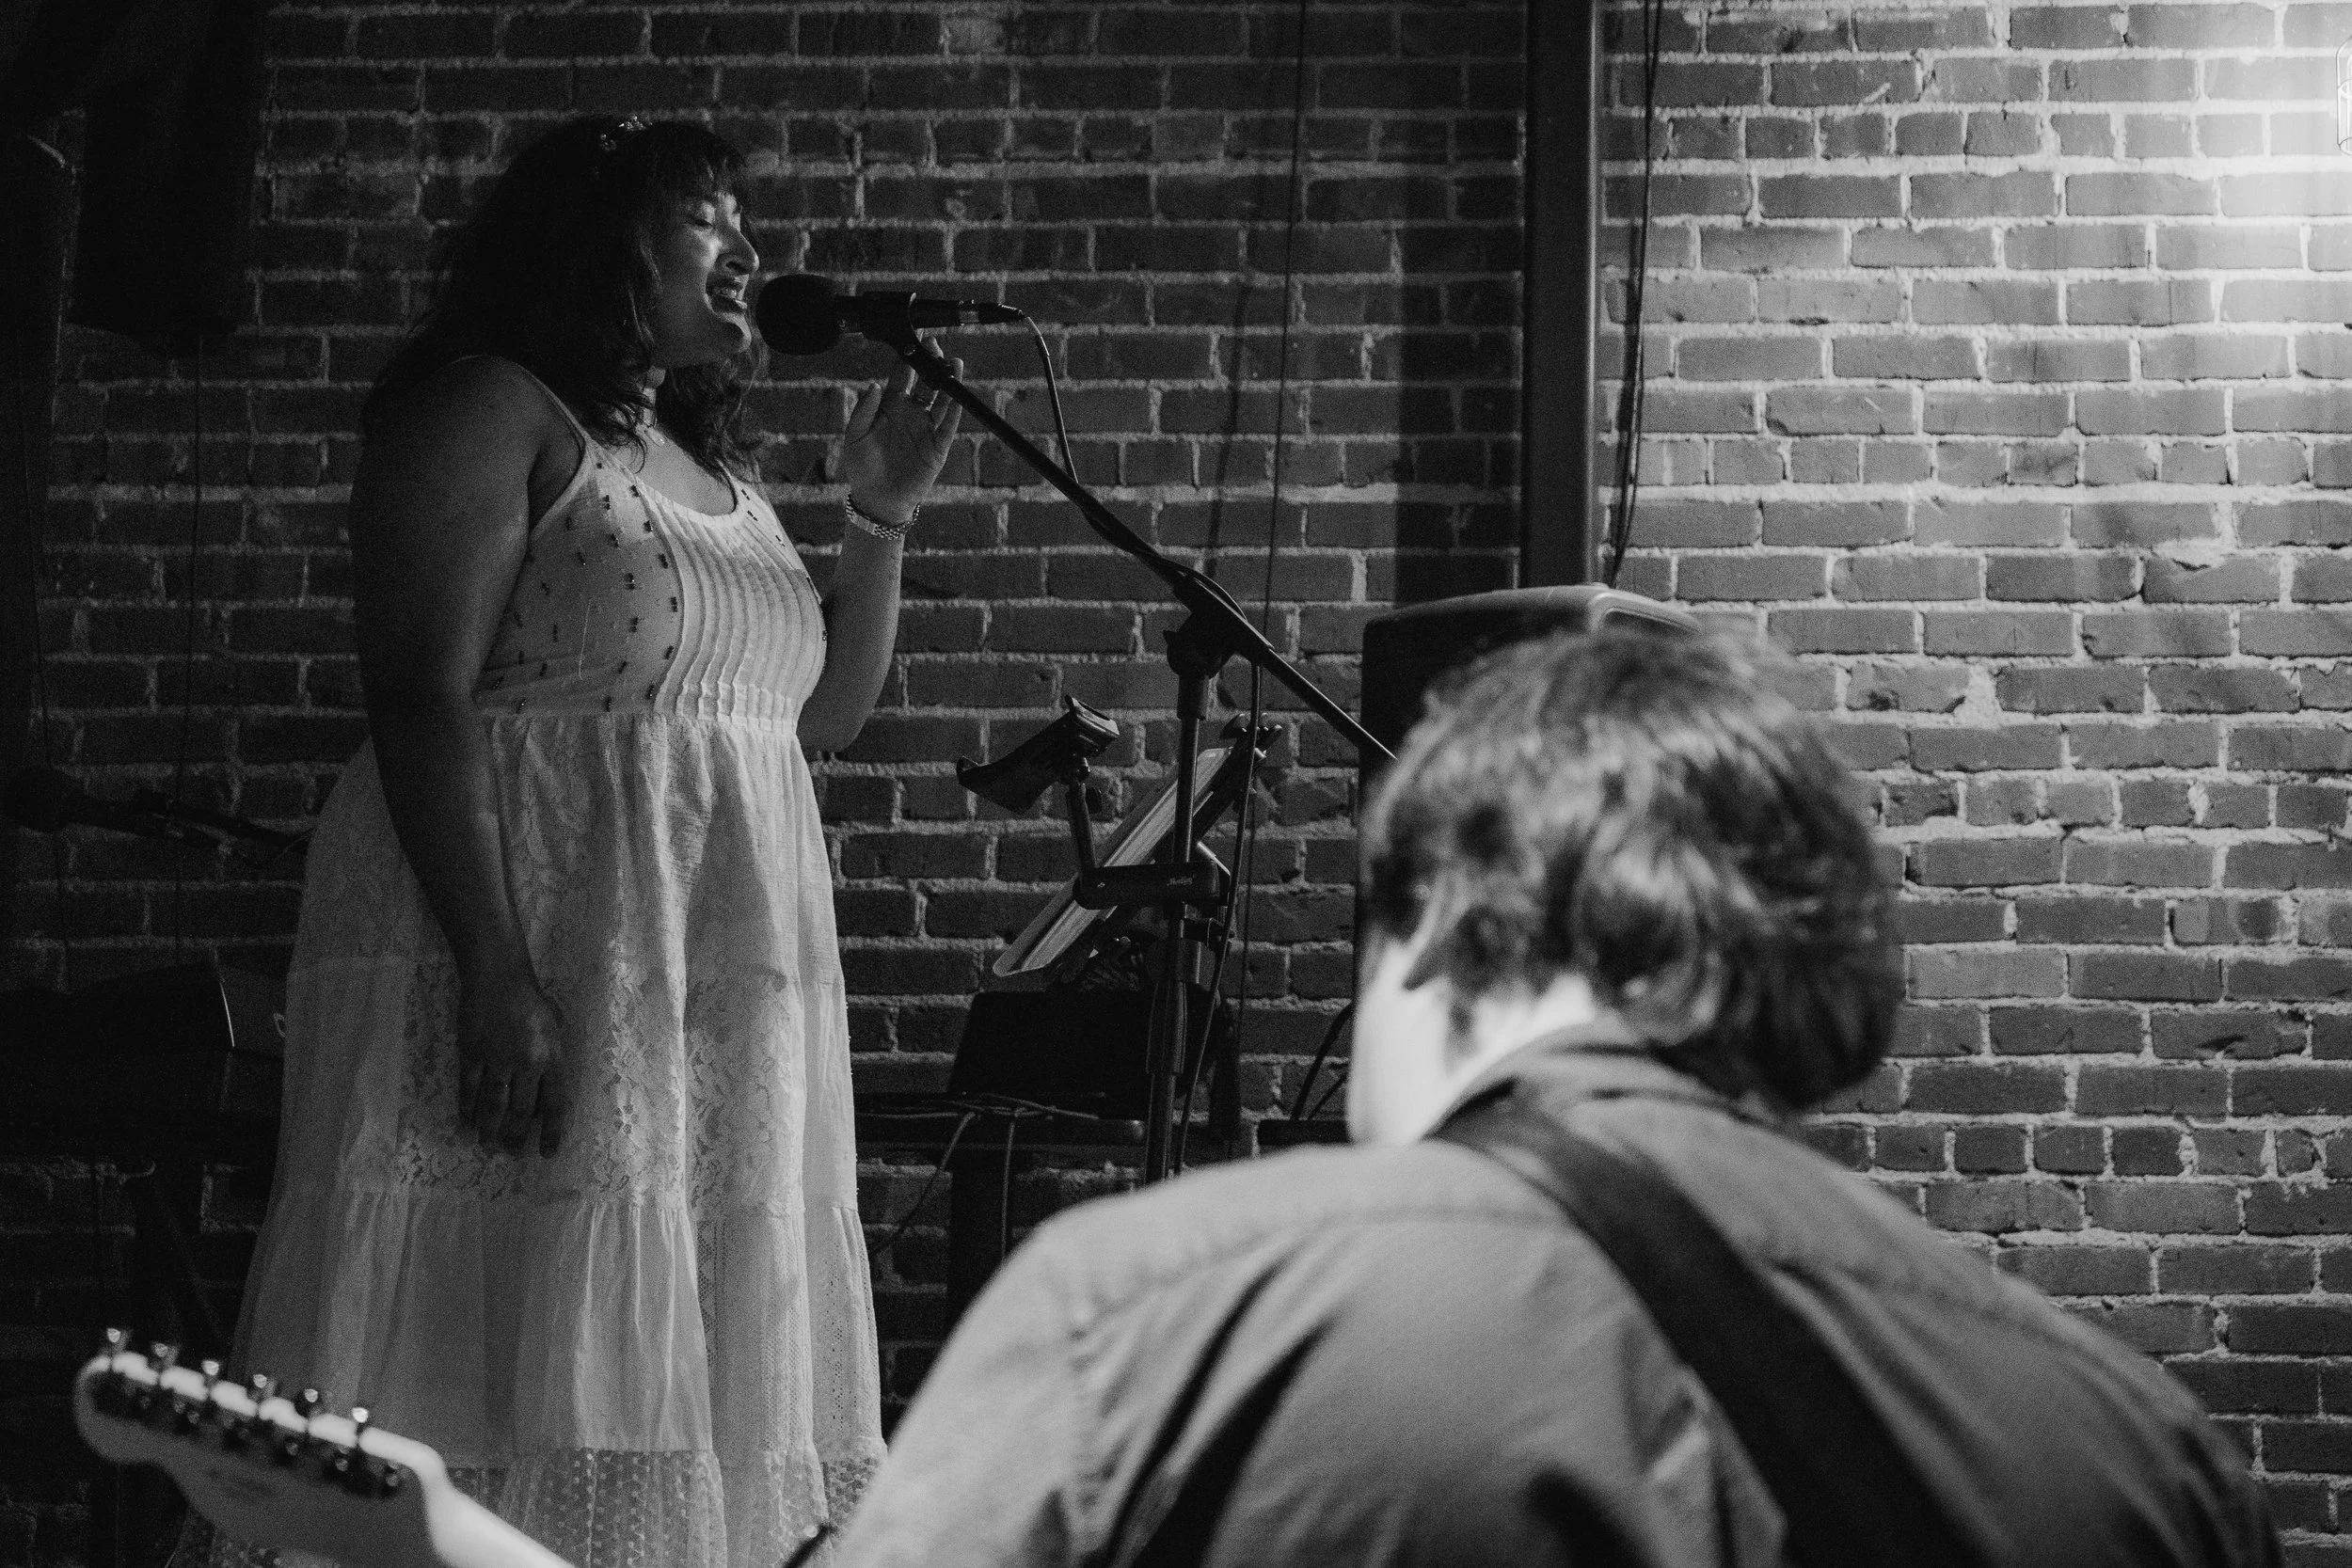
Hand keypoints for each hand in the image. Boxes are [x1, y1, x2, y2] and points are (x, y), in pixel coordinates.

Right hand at [454, 963, 569, 1155]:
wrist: (499, 977)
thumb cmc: (532, 1002)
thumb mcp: (556, 1028)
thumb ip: (554, 1059)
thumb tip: (547, 1092)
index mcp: (552, 1058)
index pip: (556, 1104)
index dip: (552, 1132)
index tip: (548, 1153)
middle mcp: (527, 1063)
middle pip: (522, 1112)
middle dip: (516, 1138)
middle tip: (512, 1156)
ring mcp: (497, 1060)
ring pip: (493, 1106)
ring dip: (490, 1130)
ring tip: (487, 1147)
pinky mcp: (472, 1054)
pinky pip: (468, 1089)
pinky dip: (466, 1111)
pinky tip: (464, 1126)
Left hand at [840, 357, 962, 526]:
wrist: (878, 499)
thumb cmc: (862, 468)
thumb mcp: (855, 438)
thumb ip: (863, 412)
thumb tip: (873, 386)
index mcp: (889, 407)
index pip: (901, 376)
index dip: (907, 360)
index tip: (911, 344)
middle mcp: (910, 413)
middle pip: (925, 381)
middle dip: (931, 363)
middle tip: (934, 345)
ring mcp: (926, 428)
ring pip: (941, 399)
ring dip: (947, 382)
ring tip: (953, 363)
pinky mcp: (938, 446)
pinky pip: (949, 425)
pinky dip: (955, 410)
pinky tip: (958, 395)